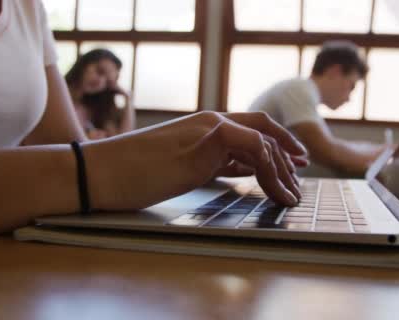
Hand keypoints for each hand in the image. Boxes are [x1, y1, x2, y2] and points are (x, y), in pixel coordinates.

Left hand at [82, 111, 307, 210]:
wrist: (97, 175)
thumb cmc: (138, 172)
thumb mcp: (186, 163)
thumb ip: (226, 147)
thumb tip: (261, 142)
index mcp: (213, 125)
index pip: (260, 138)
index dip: (281, 161)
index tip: (292, 190)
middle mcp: (209, 127)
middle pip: (258, 135)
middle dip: (283, 153)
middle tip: (301, 176)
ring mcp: (200, 140)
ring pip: (244, 146)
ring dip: (267, 160)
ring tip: (287, 175)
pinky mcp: (190, 155)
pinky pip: (228, 156)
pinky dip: (247, 165)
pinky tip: (253, 173)